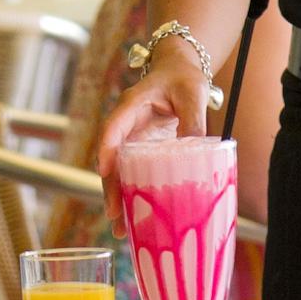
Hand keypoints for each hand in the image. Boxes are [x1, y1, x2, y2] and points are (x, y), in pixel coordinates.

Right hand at [93, 59, 211, 212]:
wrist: (179, 70)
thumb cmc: (184, 78)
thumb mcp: (192, 94)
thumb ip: (193, 120)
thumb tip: (196, 150)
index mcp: (131, 105)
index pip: (113, 128)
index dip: (107, 149)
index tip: (104, 171)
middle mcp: (125, 125)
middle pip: (111, 159)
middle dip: (110, 188)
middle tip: (113, 215)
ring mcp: (131, 139)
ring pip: (118, 171)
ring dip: (118, 197)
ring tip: (120, 229)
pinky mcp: (141, 149)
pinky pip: (132, 173)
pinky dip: (132, 193)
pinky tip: (135, 217)